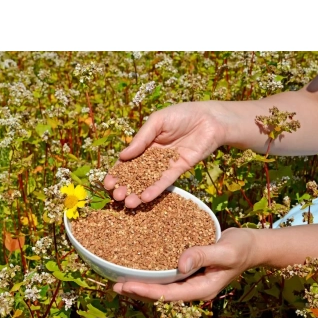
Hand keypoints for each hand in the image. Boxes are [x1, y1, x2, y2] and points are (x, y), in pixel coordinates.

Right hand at [103, 102, 226, 207]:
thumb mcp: (157, 122)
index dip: (117, 172)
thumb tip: (122, 156)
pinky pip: (166, 181)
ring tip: (128, 203)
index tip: (107, 183)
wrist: (210, 118)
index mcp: (145, 143)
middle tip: (116, 196)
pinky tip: (145, 198)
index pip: (127, 160)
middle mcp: (153, 156)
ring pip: (149, 180)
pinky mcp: (179, 169)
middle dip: (125, 186)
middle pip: (136, 174)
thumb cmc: (182, 114)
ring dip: (138, 192)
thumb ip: (141, 139)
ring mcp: (166, 164)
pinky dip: (156, 190)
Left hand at [113, 228, 256, 301]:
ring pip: (163, 286)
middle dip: (139, 290)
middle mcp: (194, 286)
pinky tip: (140, 264)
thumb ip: (203, 255)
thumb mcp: (226, 251)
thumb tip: (180, 264)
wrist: (251, 245)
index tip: (127, 286)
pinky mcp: (190, 270)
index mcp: (202, 288)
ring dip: (143, 283)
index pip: (170, 294)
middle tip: (115, 285)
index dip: (147, 291)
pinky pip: (169, 274)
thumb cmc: (241, 247)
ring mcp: (192, 279)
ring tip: (121, 278)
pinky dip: (153, 271)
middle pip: (162, 293)